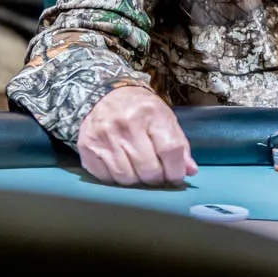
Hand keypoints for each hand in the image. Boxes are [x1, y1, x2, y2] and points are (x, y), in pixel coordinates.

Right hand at [77, 86, 197, 186]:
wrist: (103, 94)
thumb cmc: (140, 109)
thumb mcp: (164, 117)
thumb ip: (179, 144)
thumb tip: (190, 171)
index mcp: (150, 113)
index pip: (170, 150)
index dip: (176, 170)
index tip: (176, 177)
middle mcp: (126, 124)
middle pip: (149, 169)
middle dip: (157, 179)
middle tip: (158, 177)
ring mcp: (104, 137)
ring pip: (126, 178)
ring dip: (137, 182)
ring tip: (140, 173)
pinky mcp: (87, 148)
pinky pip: (106, 178)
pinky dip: (116, 180)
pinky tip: (122, 169)